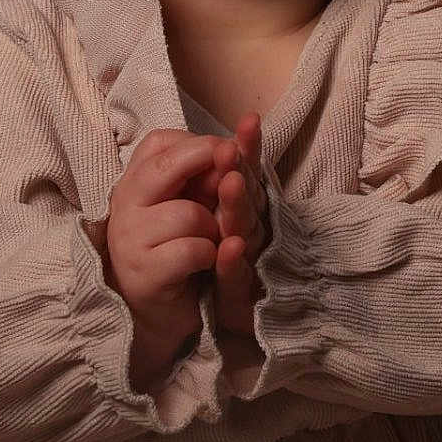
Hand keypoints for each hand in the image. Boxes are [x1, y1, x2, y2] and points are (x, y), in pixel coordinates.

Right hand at [103, 129, 230, 365]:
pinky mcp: (144, 273)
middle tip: (230, 180)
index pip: (160, 142)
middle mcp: (124, 204)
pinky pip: (191, 250)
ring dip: (213, 228)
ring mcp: (130, 239)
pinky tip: (204, 262)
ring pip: (188, 214)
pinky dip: (209, 256)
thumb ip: (203, 174)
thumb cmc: (177, 249)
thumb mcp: (188, 202)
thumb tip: (234, 144)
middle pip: (167, 166)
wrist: (157, 313)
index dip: (198, 144)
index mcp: (134, 182)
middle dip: (208, 165)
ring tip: (210, 240)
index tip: (223, 154)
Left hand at [207, 112, 267, 336]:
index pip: (247, 173)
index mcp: (243, 212)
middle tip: (231, 148)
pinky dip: (232, 263)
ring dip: (236, 208)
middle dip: (241, 171)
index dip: (249, 147)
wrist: (190, 321)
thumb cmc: (206, 263)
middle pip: (249, 198)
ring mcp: (246, 266)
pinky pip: (236, 279)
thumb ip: (217, 184)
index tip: (249, 120)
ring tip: (229, 184)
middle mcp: (250, 233)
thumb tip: (220, 141)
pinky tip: (228, 248)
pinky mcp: (238, 300)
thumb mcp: (207, 217)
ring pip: (244, 232)